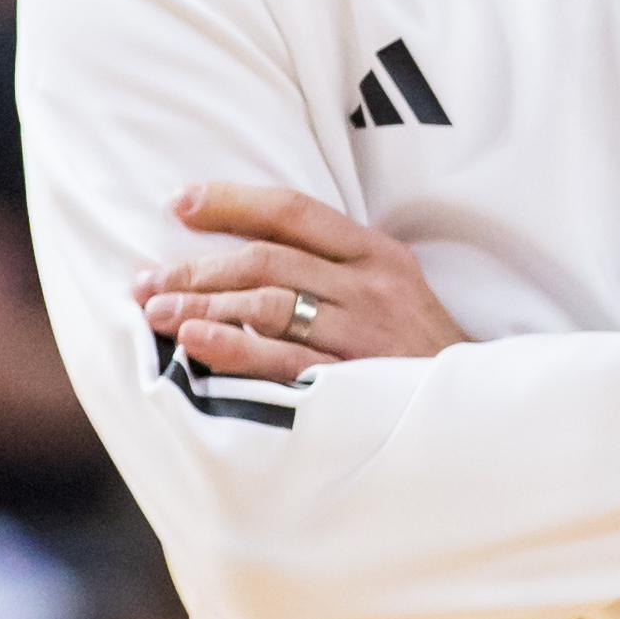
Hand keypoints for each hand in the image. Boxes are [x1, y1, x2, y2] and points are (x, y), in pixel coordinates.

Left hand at [137, 183, 461, 375]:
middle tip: (147, 280)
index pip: (293, 211)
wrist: (473, 416)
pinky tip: (194, 341)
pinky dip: (233, 347)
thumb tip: (244, 260)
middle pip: (267, 259)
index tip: (179, 203)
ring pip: (267, 304)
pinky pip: (281, 359)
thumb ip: (332, 270)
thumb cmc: (418, 352)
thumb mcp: (390, 292)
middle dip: (197, 266)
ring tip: (155, 311)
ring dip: (201, 305)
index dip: (231, 202)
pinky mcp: (352, 381)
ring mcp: (362, 333)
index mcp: (377, 254)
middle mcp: (370, 286)